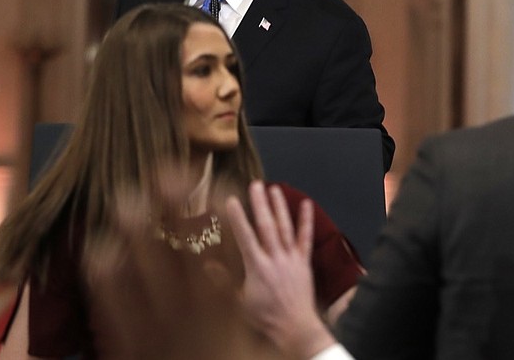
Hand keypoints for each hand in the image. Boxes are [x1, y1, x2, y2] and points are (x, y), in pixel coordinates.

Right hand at [226, 181, 337, 357]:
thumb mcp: (238, 302)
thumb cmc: (264, 316)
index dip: (238, 218)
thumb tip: (207, 264)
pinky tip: (306, 204)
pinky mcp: (304, 261)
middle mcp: (275, 258)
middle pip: (266, 226)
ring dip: (279, 207)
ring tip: (274, 188)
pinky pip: (305, 238)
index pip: (245, 237)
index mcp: (257, 267)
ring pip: (285, 228)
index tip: (231, 199)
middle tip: (255, 184)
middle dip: (260, 204)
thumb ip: (223, 282)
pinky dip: (306, 221)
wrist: (294, 327)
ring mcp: (291, 258)